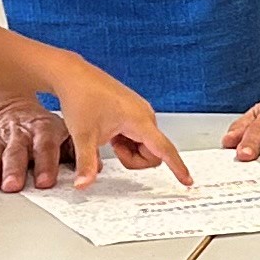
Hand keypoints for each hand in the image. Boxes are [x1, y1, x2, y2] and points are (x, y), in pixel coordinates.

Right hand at [0, 91, 77, 192]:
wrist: (12, 106)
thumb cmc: (41, 127)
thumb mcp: (63, 132)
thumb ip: (77, 151)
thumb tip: (94, 169)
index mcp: (42, 130)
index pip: (45, 146)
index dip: (46, 163)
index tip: (47, 181)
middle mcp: (18, 134)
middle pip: (16, 152)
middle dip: (14, 169)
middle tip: (13, 186)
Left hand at [52, 60, 190, 183]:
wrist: (73, 75)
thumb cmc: (81, 97)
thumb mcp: (83, 136)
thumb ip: (87, 164)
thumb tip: (84, 184)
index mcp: (140, 120)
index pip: (164, 150)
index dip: (177, 167)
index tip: (187, 180)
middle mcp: (145, 115)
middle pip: (153, 153)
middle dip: (134, 159)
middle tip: (112, 148)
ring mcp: (139, 112)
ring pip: (145, 146)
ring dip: (128, 150)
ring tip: (108, 138)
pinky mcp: (133, 112)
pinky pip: (138, 136)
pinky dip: (125, 141)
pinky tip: (109, 133)